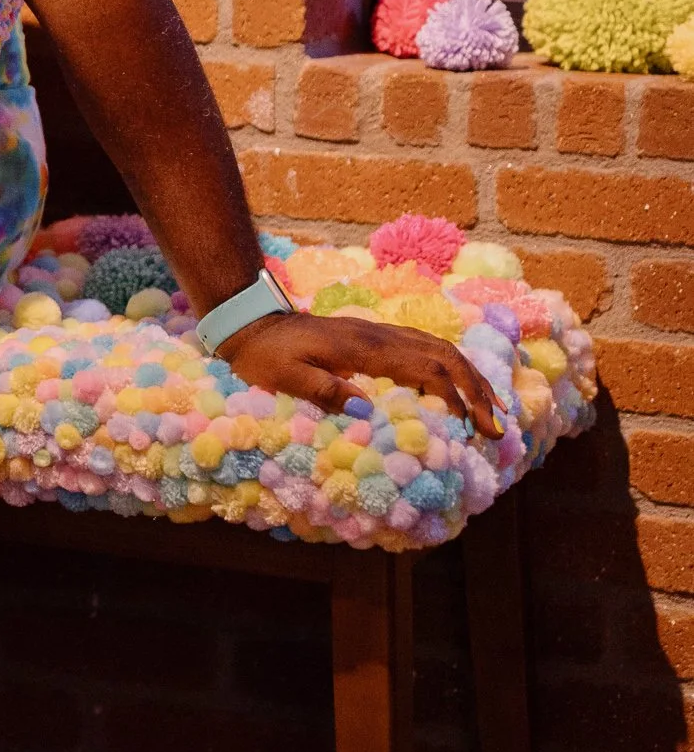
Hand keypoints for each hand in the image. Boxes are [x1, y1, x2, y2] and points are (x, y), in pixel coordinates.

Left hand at [222, 309, 503, 439]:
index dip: (454, 396)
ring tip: (495, 408)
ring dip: (471, 377)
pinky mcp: (376, 337)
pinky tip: (462, 385)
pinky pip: (426, 348)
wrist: (252, 324)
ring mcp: (381, 333)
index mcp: (365, 348)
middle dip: (477, 390)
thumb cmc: (266, 357)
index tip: (472, 426)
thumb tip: (368, 407)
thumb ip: (324, 390)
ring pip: (441, 348)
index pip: (425, 368)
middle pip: (445, 356)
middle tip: (499, 427)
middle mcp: (381, 336)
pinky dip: (452, 367)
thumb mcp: (286, 378)